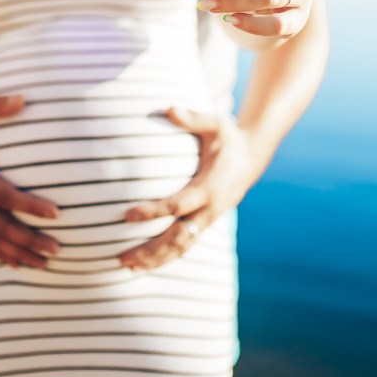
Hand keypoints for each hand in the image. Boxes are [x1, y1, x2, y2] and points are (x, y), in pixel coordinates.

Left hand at [119, 106, 260, 270]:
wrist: (253, 157)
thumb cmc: (229, 138)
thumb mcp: (216, 124)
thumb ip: (194, 118)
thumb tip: (170, 109)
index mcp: (210, 186)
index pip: (178, 204)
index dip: (153, 212)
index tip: (127, 215)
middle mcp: (210, 208)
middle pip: (179, 237)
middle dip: (151, 250)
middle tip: (122, 257)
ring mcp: (209, 218)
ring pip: (182, 247)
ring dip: (157, 259)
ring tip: (129, 268)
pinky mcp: (206, 222)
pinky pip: (186, 245)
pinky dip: (167, 257)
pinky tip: (147, 264)